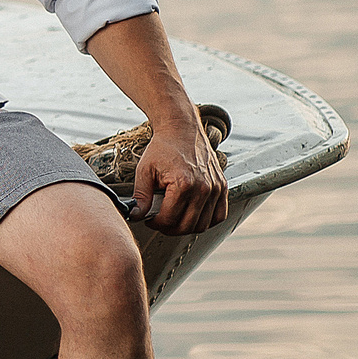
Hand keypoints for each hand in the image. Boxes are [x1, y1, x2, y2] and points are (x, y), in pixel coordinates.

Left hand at [129, 111, 228, 234]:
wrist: (182, 129)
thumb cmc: (162, 148)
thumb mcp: (144, 171)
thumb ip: (140, 197)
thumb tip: (135, 217)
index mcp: (183, 184)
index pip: (169, 219)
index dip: (155, 224)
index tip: (148, 220)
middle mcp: (204, 188)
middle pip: (187, 226)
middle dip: (169, 229)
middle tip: (159, 222)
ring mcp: (216, 188)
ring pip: (203, 225)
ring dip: (187, 227)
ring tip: (173, 219)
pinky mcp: (222, 186)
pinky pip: (219, 215)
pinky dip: (206, 221)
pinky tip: (192, 216)